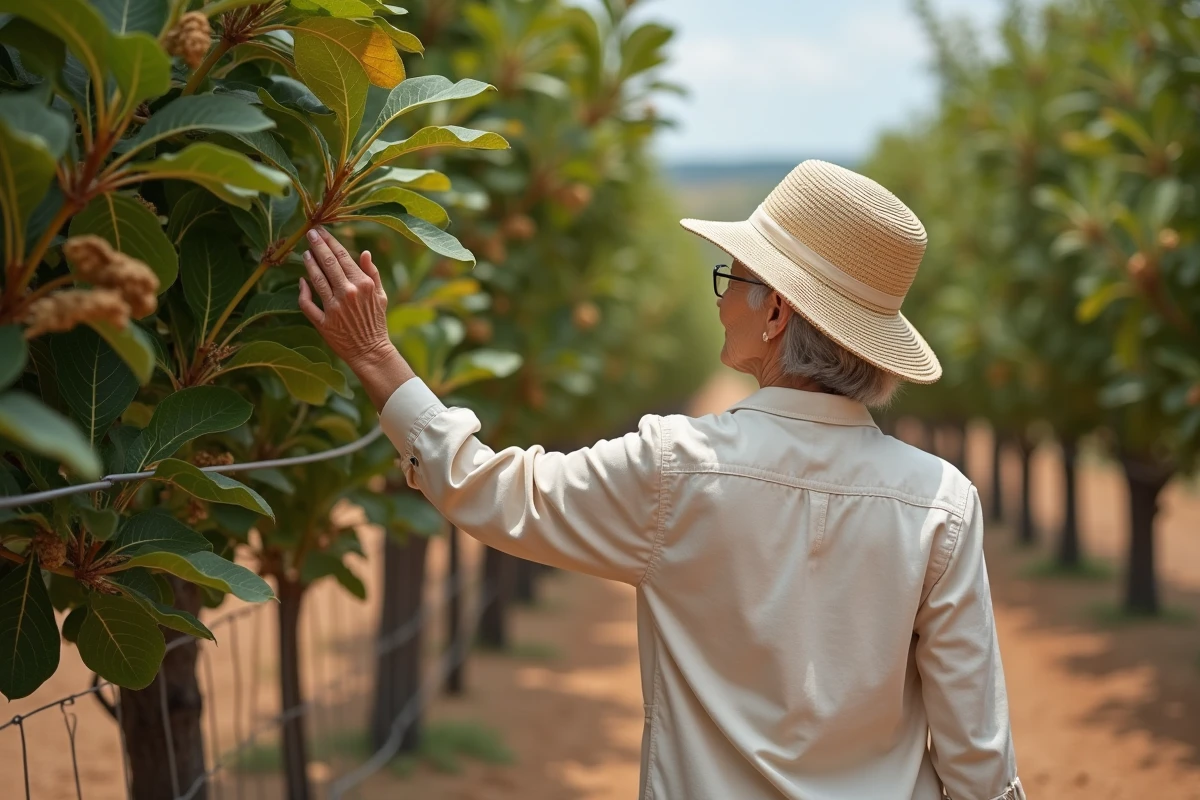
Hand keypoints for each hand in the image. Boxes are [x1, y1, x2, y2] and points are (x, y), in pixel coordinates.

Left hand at [299, 227, 413, 409]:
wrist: (371, 351)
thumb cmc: (376, 322)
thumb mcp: (380, 296)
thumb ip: (372, 272)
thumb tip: (364, 252)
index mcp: (363, 284)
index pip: (343, 256)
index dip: (330, 241)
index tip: (321, 231)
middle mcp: (348, 293)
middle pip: (328, 263)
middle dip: (317, 245)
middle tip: (309, 233)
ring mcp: (334, 308)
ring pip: (316, 279)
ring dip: (309, 263)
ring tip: (304, 253)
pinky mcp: (324, 323)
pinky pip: (307, 304)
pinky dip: (303, 291)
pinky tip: (302, 281)